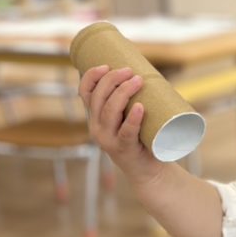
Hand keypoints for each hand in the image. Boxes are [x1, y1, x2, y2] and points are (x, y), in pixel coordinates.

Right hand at [78, 64, 160, 183]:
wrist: (150, 171)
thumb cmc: (142, 138)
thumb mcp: (130, 117)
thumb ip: (132, 99)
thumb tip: (146, 70)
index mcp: (95, 117)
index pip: (85, 92)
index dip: (92, 76)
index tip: (107, 65)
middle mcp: (97, 128)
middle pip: (99, 98)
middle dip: (112, 79)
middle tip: (130, 71)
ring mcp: (109, 140)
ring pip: (110, 111)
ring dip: (123, 92)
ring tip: (138, 81)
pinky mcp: (124, 150)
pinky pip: (126, 132)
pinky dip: (132, 119)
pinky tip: (139, 108)